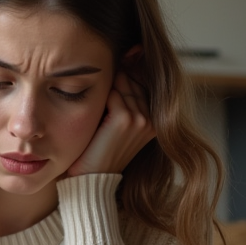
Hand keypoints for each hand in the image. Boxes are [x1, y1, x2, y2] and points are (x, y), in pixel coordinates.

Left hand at [66, 51, 155, 176]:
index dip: (124, 76)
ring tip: (93, 80)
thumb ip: (121, 105)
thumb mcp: (115, 128)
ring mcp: (140, 119)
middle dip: (117, 75)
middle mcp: (151, 120)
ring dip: (107, 83)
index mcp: (154, 123)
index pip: (141, 86)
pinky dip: (101, 94)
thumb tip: (116, 74)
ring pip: (123, 86)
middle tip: (100, 67)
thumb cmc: (99, 153)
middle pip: (133, 83)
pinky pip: (112, 93)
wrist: (92, 178)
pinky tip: (91, 100)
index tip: (111, 66)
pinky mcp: (124, 119)